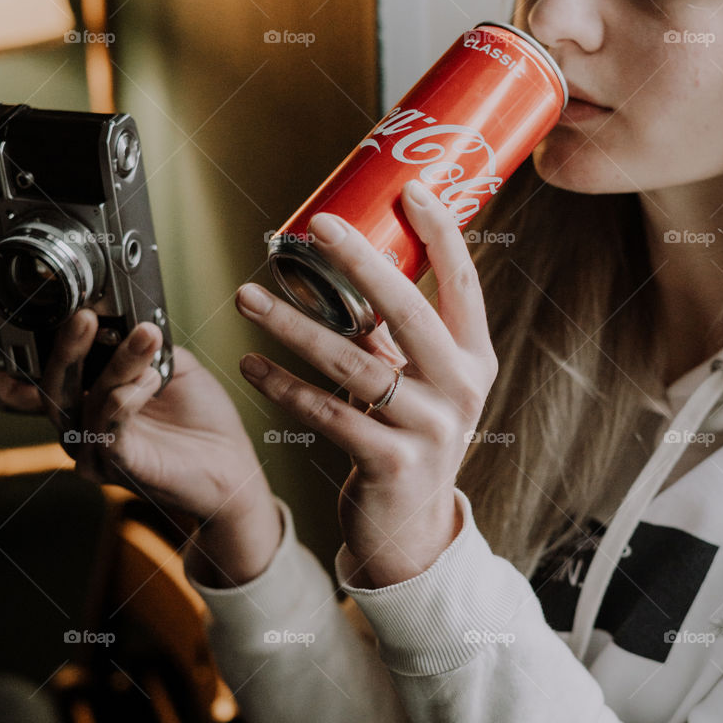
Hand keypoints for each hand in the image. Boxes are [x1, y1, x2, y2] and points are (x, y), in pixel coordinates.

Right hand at [0, 314, 281, 586]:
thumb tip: (127, 317)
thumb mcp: (171, 367)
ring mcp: (94, 449)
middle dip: (70, 346)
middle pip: (56, 383)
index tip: (80, 306)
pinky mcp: (117, 466)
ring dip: (118, 364)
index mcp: (89, 400)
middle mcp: (82, 426)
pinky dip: (126, 400)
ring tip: (146, 338)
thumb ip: (143, 345)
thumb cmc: (201, 421)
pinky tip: (149, 381)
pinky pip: (108, 430)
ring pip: (89, 400)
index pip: (57, 367)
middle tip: (87, 316)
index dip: (58, 338)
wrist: (231, 467)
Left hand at [236, 180, 498, 586]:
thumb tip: (355, 261)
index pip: (464, 283)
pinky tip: (250, 365)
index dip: (441, 234)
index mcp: (474, 359)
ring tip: (249, 296)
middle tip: (316, 226)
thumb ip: (396, 334)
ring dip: (293, 326)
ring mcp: (431, 428)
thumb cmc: (409, 439)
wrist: (411, 531)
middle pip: (409, 311)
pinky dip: (284, 387)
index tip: (410, 190)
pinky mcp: (392, 463)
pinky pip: (328, 413)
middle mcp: (460, 389)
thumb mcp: (420, 384)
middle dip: (360, 262)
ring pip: (353, 362)